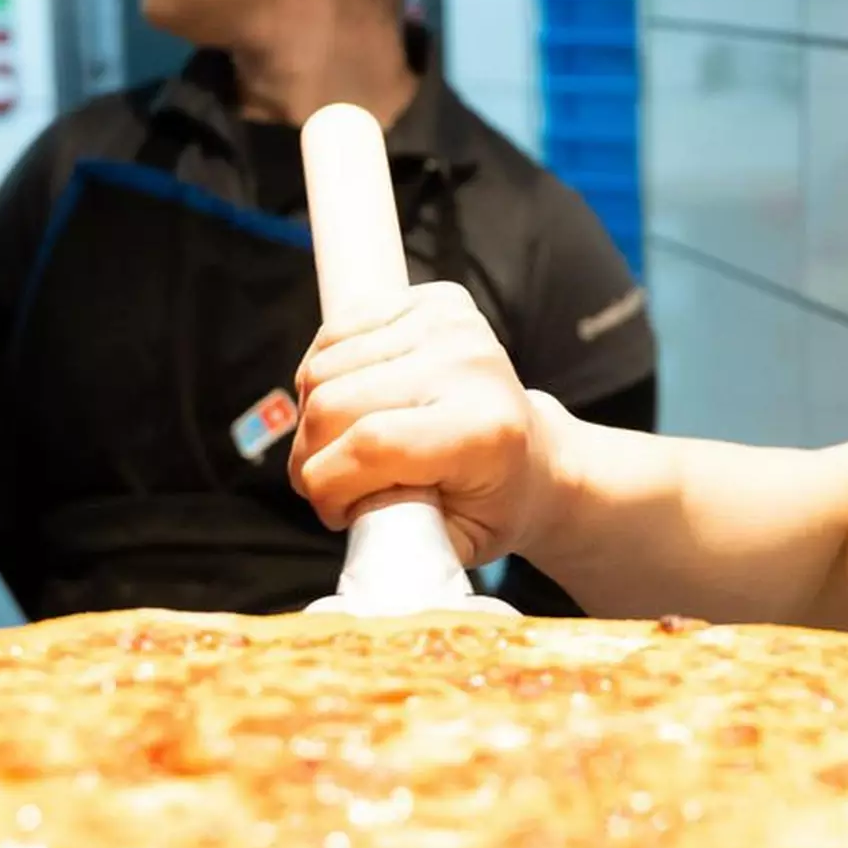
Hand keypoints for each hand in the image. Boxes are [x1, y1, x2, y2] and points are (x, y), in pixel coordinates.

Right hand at [291, 281, 560, 563]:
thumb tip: (349, 508)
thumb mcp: (455, 546)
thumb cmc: (495, 504)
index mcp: (483, 429)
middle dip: (311, 457)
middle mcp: (469, 364)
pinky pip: (335, 333)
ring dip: (313, 418)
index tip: (333, 511)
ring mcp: (448, 325)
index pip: (370, 446)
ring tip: (342, 447)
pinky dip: (323, 375)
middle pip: (333, 404)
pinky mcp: (431, 302)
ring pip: (322, 369)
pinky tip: (349, 404)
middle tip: (331, 485)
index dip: (327, 484)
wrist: (537, 457)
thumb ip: (400, 538)